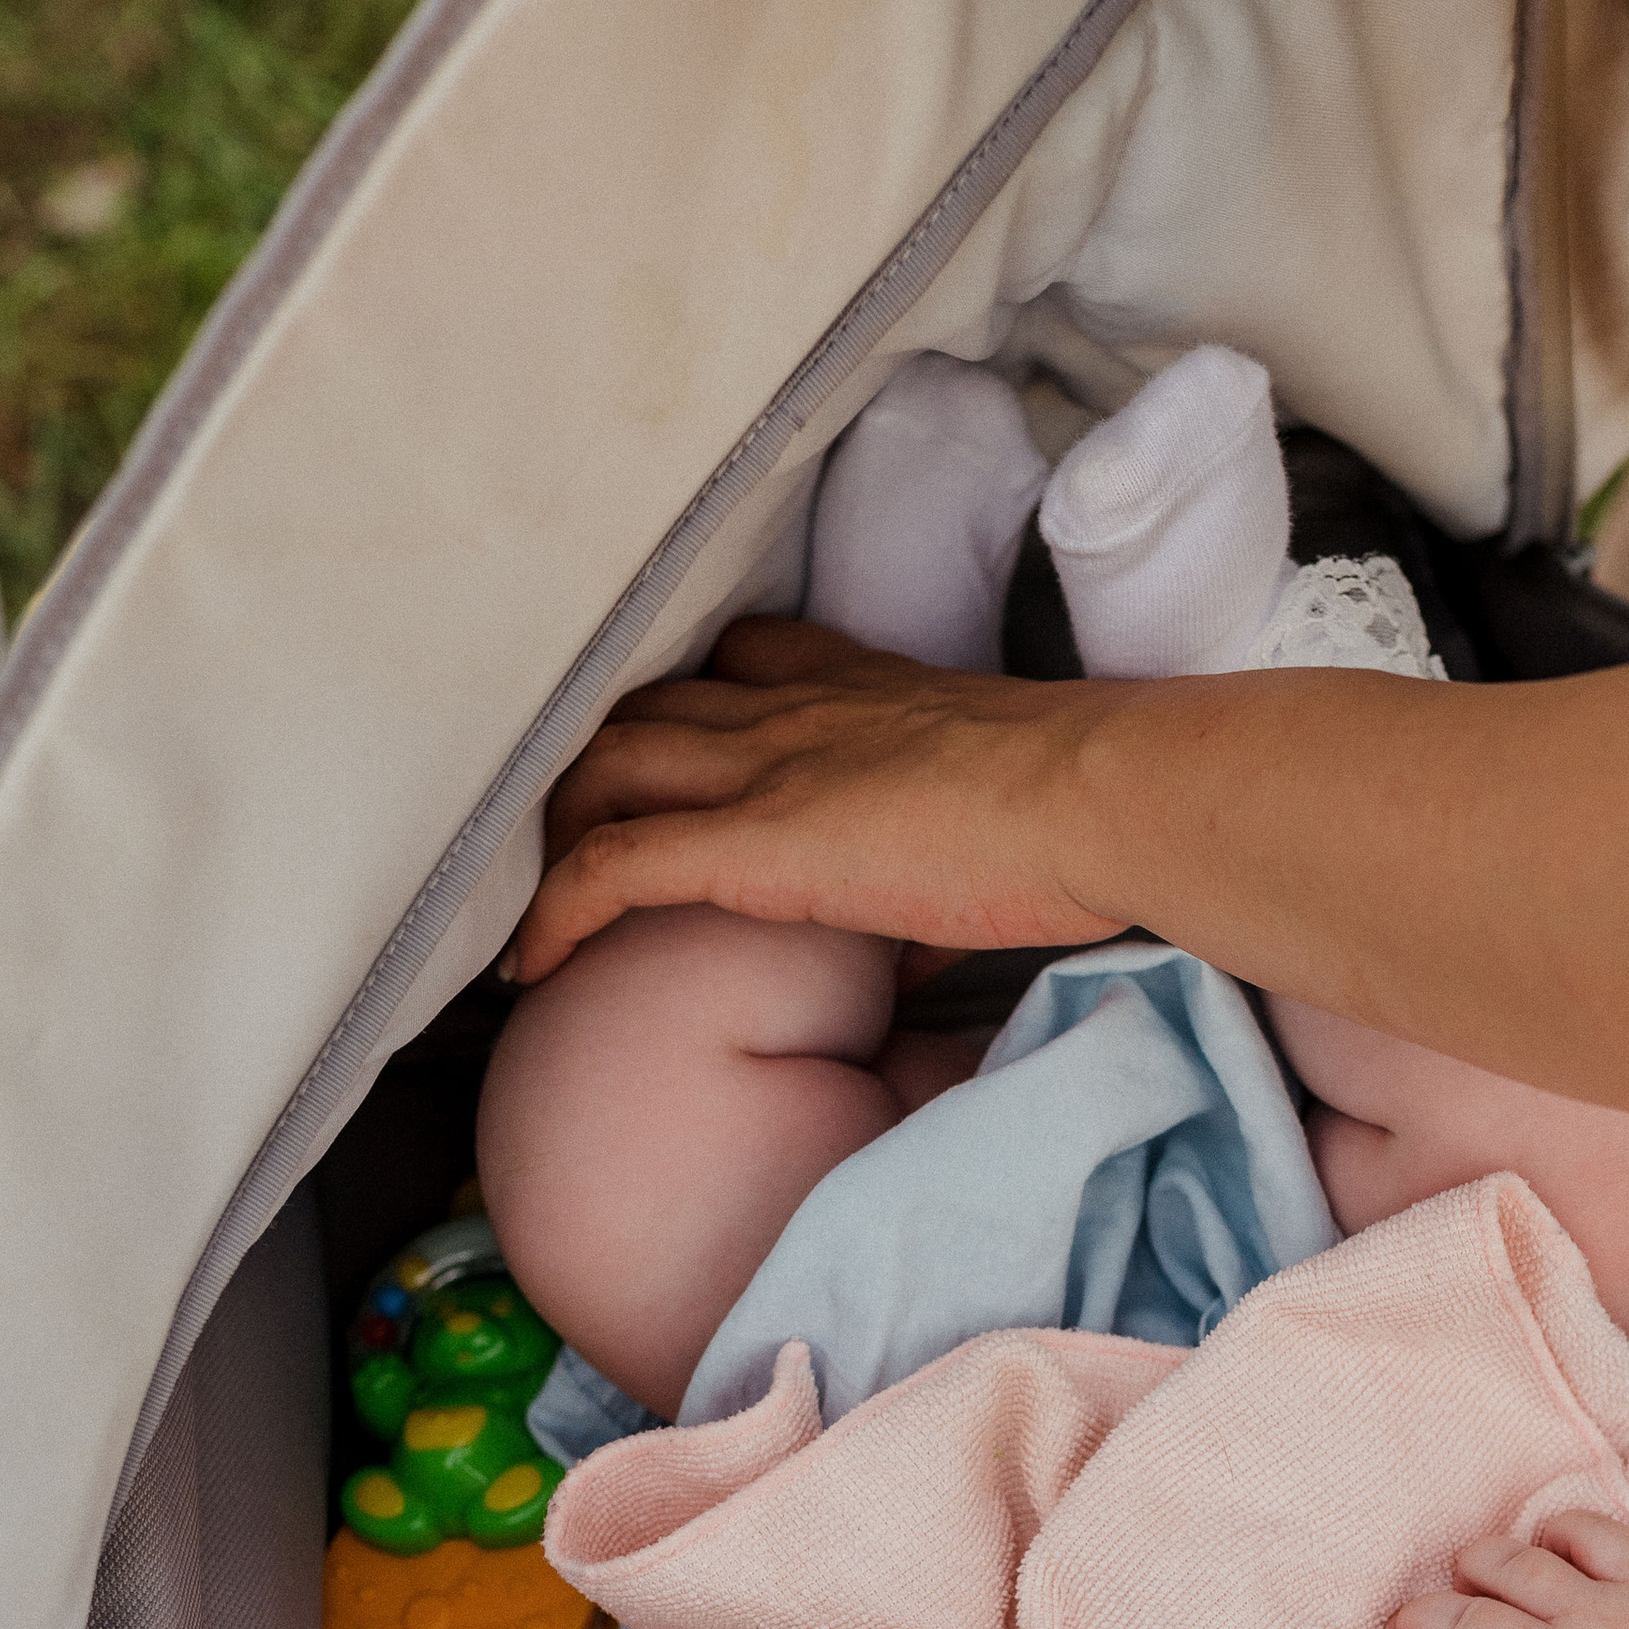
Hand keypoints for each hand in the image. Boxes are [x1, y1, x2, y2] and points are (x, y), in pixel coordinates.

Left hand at [507, 617, 1129, 984]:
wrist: (1097, 799)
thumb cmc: (1076, 819)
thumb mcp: (990, 828)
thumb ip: (927, 879)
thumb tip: (910, 954)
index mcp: (856, 688)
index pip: (738, 661)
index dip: (684, 709)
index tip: (663, 766)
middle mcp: (792, 707)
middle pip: (642, 710)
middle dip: (590, 771)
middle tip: (568, 848)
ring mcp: (764, 764)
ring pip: (604, 770)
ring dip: (558, 833)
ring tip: (534, 906)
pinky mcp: (752, 837)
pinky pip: (613, 867)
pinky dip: (555, 911)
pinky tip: (530, 967)